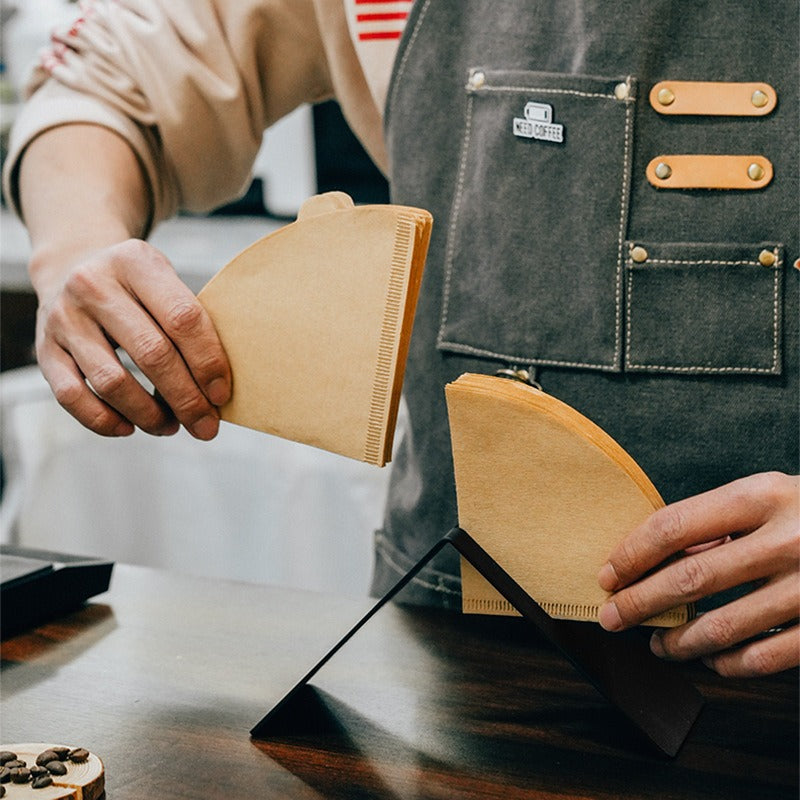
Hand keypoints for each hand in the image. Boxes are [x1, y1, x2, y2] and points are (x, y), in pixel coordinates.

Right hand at [35, 239, 230, 438]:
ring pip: (112, 381)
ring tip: (171, 427)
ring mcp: (64, 317)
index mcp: (136, 262)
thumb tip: (217, 390)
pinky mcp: (45, 349)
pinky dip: (104, 420)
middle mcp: (93, 285)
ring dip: (148, 414)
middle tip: (205, 427)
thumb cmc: (138, 288)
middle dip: (186, 399)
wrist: (73, 268)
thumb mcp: (165, 282)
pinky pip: (73, 396)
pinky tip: (129, 427)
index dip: (208, 362)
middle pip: (152, 354)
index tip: (221, 395)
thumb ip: (191, 324)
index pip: (183, 319)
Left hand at [597, 472, 798, 676]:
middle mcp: (787, 539)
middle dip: (639, 602)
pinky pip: (766, 657)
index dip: (632, 555)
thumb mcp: (763, 497)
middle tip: (612, 617)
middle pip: (690, 578)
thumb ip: (713, 523)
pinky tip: (711, 659)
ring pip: (723, 626)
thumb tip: (649, 559)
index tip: (608, 575)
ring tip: (657, 643)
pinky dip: (729, 664)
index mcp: (761, 496)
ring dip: (678, 641)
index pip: (674, 526)